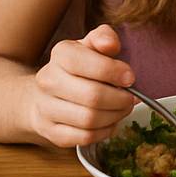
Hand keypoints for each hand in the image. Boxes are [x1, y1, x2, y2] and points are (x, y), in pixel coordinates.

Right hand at [26, 24, 137, 147]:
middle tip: (131, 98)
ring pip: (89, 119)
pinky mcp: (51, 132)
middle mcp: (48, 81)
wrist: (44, 93)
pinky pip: (84, 137)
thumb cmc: (76, 68)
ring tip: (122, 109)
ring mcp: (46, 108)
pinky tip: (109, 122)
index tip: (130, 77)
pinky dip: (104, 132)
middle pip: (92, 96)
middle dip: (120, 99)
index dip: (113, 71)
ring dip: (115, 116)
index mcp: (60, 54)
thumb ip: (104, 38)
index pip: (85, 62)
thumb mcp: (90, 47)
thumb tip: (110, 44)